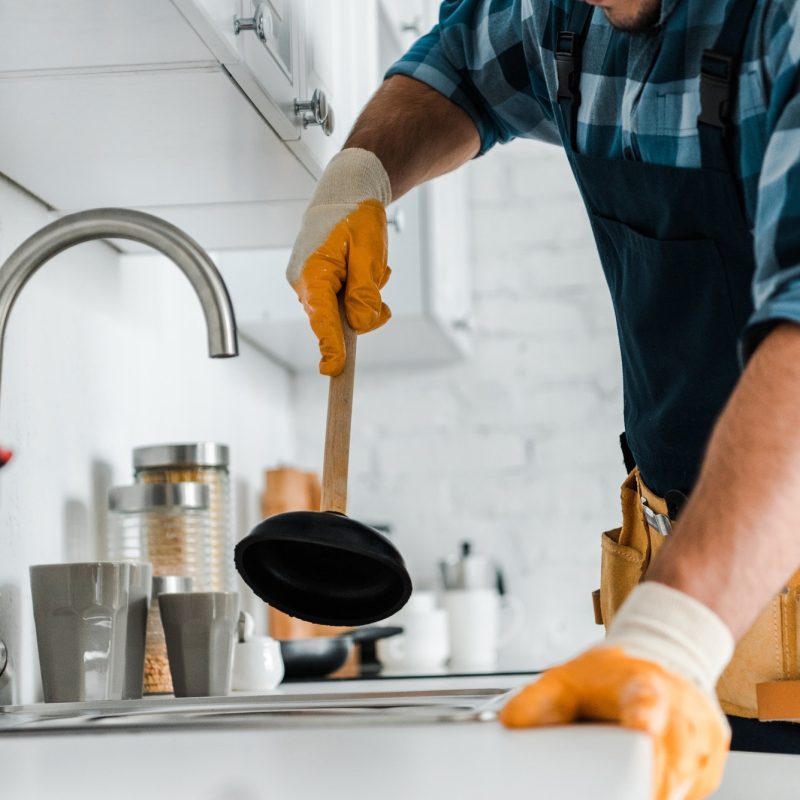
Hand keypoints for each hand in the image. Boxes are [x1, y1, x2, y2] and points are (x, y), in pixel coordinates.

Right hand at [287, 148, 391, 375]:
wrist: (346, 193)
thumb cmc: (356, 216)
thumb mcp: (369, 252)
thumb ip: (365, 291)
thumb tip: (362, 323)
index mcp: (313, 273)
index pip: (323, 319)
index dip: (331, 347)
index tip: (335, 370)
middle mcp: (304, 282)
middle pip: (336, 319)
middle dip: (363, 310)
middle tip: (380, 278)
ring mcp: (308, 283)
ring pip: (341, 311)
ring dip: (362, 296)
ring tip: (372, 266)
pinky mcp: (315, 283)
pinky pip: (340, 300)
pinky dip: (357, 290)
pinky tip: (365, 269)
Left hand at [500, 647, 729, 799]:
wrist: (660, 657)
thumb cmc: (613, 675)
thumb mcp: (568, 679)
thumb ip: (537, 701)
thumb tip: (512, 722)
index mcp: (642, 684)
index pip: (647, 701)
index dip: (647, 717)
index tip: (644, 728)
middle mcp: (680, 706)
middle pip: (676, 753)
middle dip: (651, 782)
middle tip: (629, 790)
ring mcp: (702, 732)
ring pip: (690, 777)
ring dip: (661, 790)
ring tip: (634, 788)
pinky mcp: (713, 758)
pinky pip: (695, 789)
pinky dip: (671, 794)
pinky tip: (648, 787)